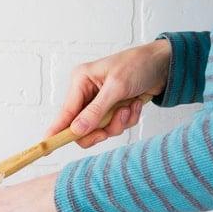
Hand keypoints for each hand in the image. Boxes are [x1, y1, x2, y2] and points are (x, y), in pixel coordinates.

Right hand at [47, 39, 171, 147]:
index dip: (56, 131)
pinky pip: (114, 127)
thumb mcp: (117, 87)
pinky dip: (127, 120)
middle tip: (113, 124)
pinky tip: (135, 105)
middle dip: (101, 128)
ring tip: (129, 107)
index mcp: (80, 82)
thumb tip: (76, 130)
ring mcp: (100, 104)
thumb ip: (95, 111)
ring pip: (99, 130)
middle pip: (81, 128)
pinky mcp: (113, 110)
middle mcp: (86, 94)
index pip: (65, 113)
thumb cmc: (139, 65)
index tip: (47, 146)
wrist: (165, 65)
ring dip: (118, 123)